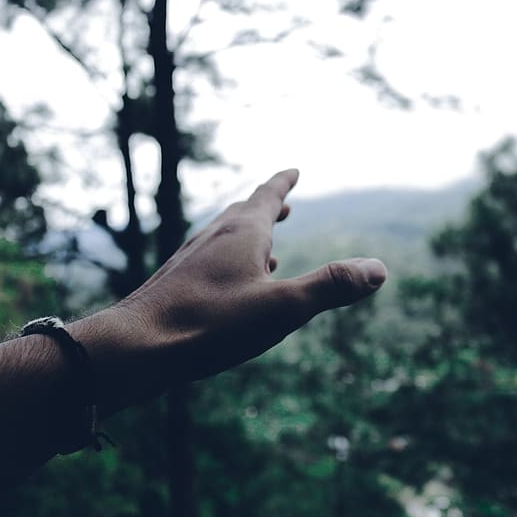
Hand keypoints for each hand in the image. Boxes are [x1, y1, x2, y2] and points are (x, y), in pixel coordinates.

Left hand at [74, 169, 386, 409]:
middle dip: (267, 207)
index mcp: (241, 233)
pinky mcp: (175, 283)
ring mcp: (190, 259)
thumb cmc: (210, 325)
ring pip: (223, 237)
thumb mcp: (282, 309)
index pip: (267, 195)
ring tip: (266, 248)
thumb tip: (379, 269)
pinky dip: (228, 261)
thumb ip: (330, 287)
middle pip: (244, 213)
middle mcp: (213, 237)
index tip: (294, 169)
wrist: (136, 347)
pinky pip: (208, 261)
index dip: (284, 182)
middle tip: (283, 203)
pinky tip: (229, 287)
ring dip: (248, 235)